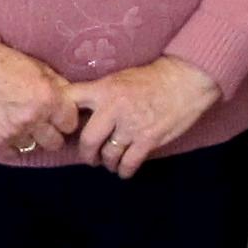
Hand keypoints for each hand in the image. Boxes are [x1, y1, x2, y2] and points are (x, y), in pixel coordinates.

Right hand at [0, 42, 81, 156]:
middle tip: (43, 121)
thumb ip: (58, 86)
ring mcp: (13, 132)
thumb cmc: (4, 61)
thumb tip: (72, 101)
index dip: (65, 118)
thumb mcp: (39, 67)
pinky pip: (14, 152)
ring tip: (22, 121)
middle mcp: (33, 118)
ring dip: (32, 137)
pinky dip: (14, 143)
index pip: (71, 124)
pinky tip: (9, 127)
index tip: (58, 114)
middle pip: (56, 143)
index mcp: (47, 99)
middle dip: (53, 132)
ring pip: (35, 147)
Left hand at [69, 57, 221, 179]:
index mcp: (103, 89)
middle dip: (86, 154)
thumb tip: (81, 111)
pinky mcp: (148, 140)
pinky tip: (124, 171)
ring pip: (108, 155)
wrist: (185, 80)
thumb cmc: (152, 77)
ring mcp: (131, 127)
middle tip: (89, 157)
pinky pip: (129, 163)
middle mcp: (113, 109)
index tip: (62, 128)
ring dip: (107, 162)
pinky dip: (124, 170)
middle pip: (87, 140)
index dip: (61, 117)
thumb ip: (100, 94)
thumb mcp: (119, 78)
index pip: (70, 100)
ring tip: (109, 162)